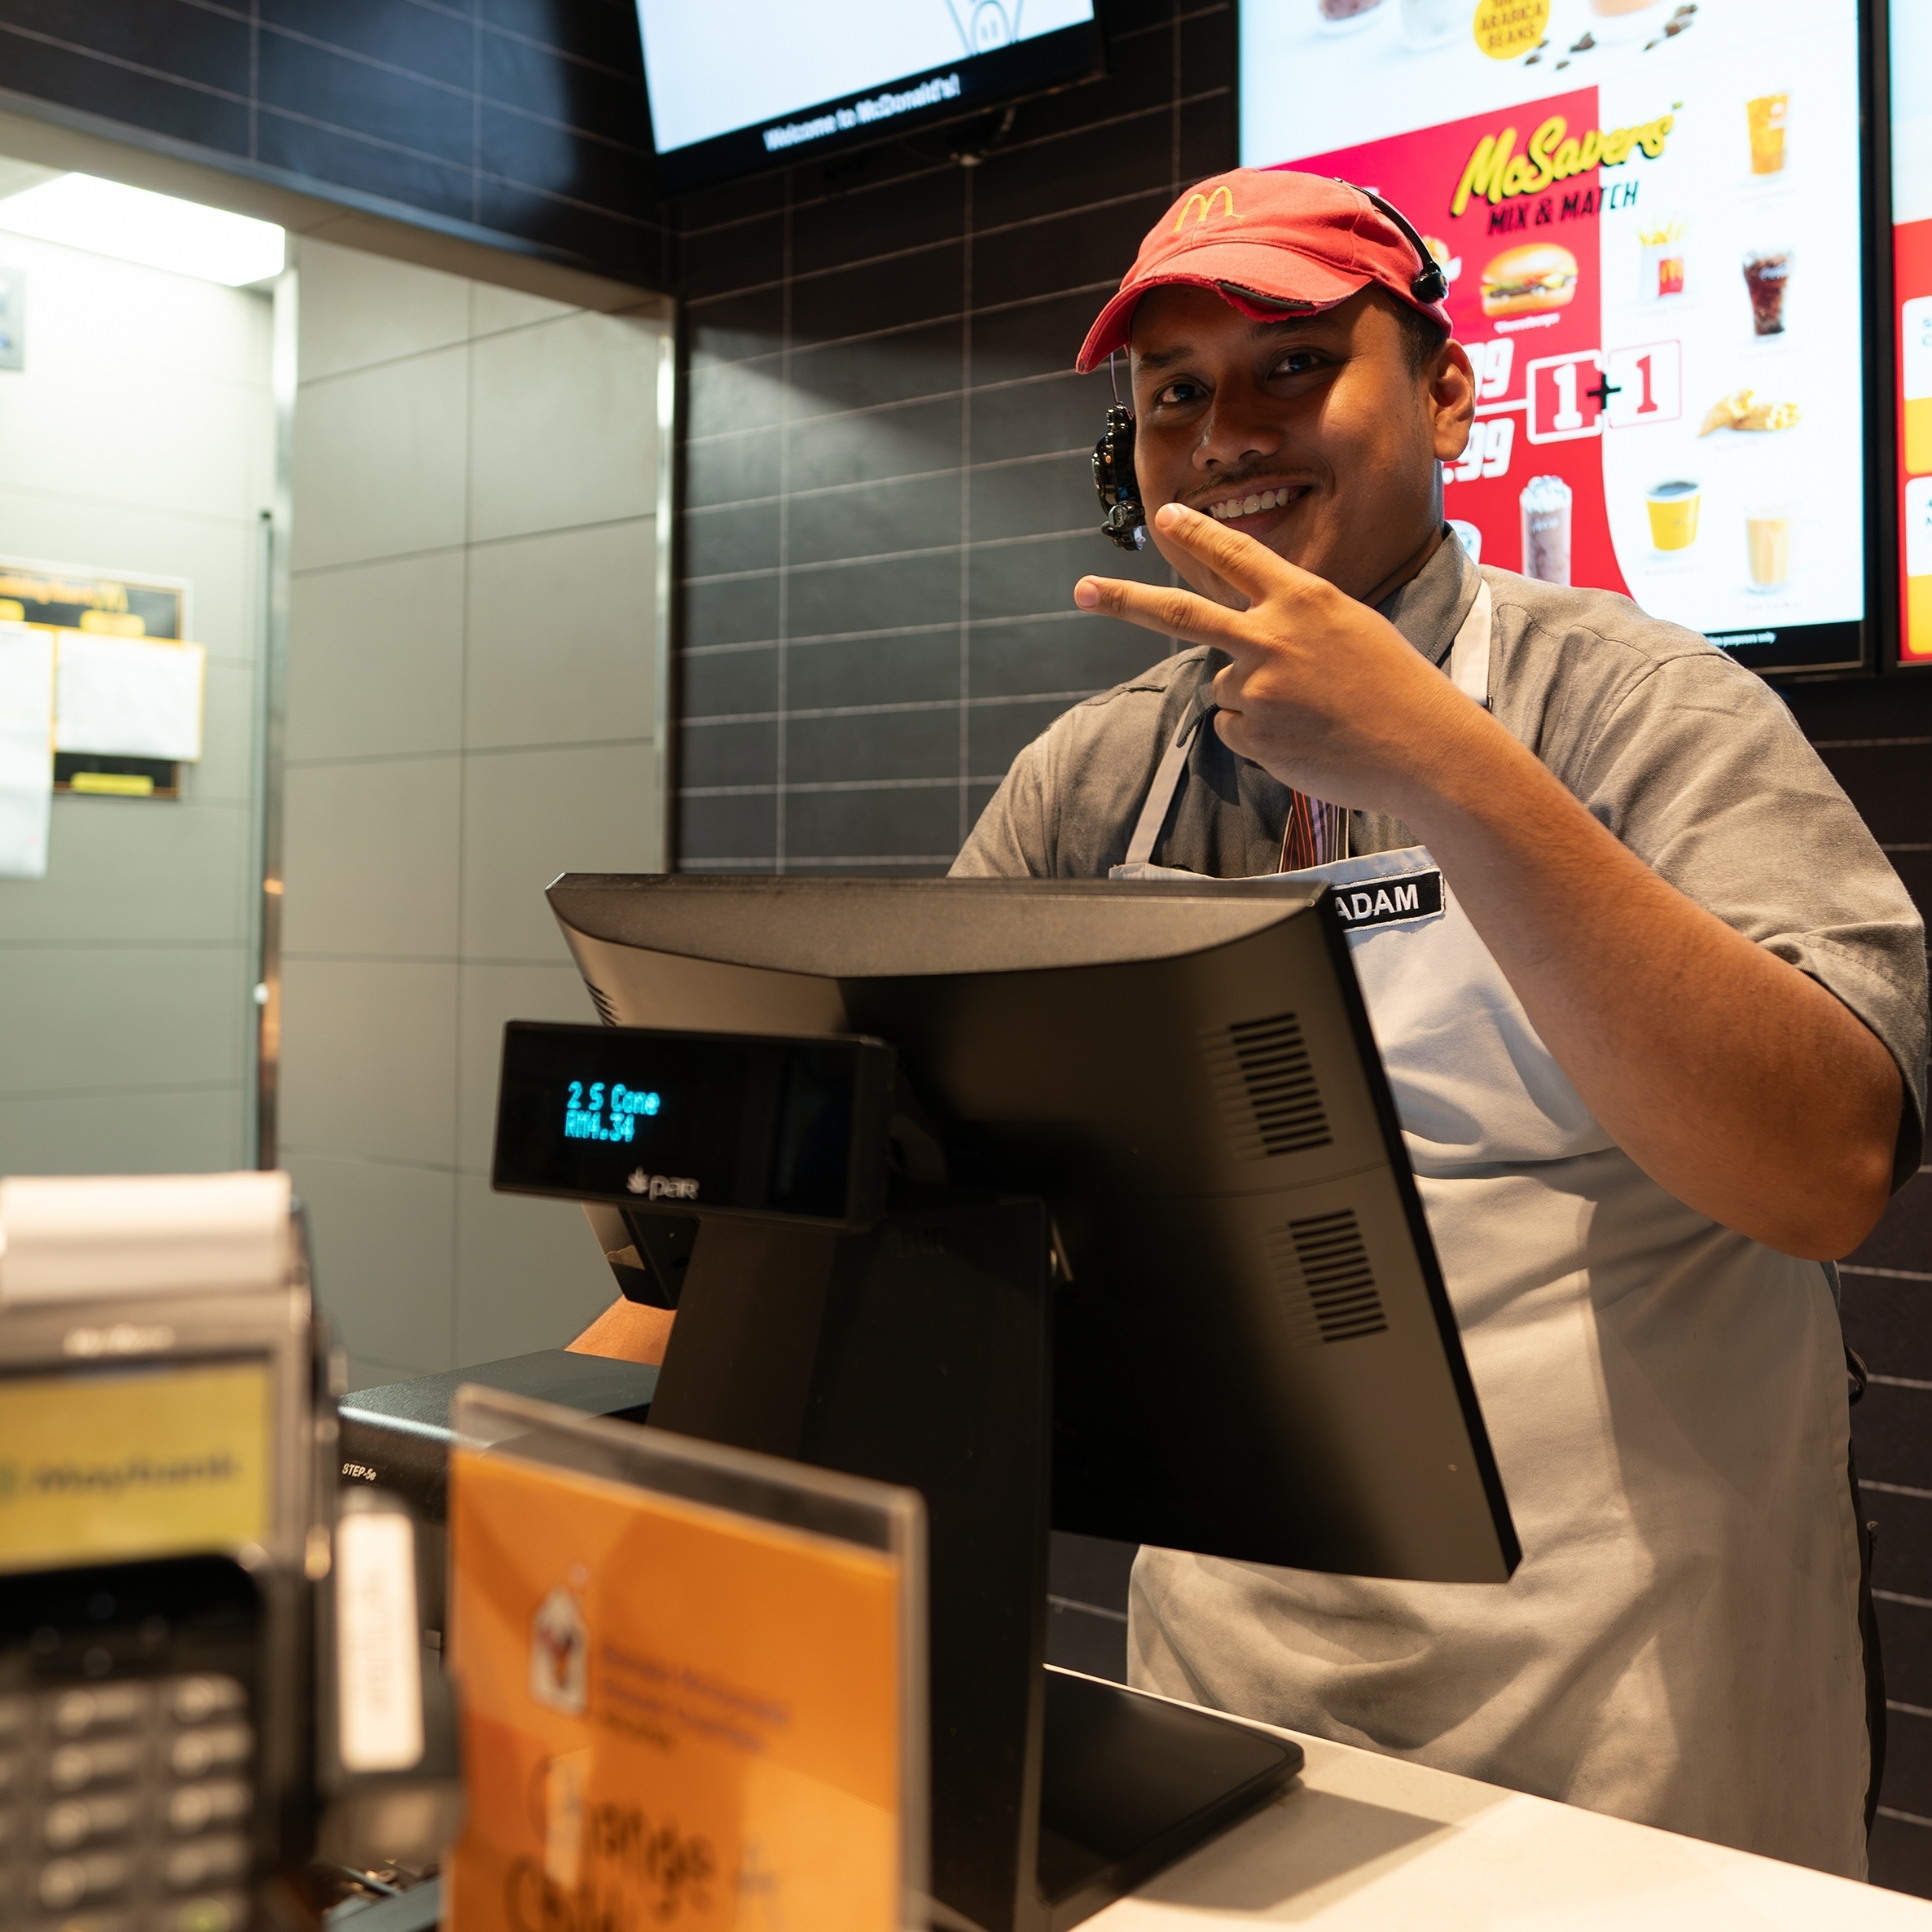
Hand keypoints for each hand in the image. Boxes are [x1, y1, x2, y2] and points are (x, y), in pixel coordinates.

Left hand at [1074, 502, 1488, 816]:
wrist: (1426, 750)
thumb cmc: (1398, 687)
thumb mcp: (1352, 626)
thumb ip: (1293, 620)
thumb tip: (1237, 643)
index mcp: (1304, 598)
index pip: (1236, 555)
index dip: (1196, 534)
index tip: (1164, 514)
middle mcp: (1273, 637)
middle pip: (1181, 615)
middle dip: (1124, 600)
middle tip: (1082, 590)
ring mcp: (1259, 688)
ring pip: (1226, 684)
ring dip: (1257, 696)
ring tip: (1313, 709)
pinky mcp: (1255, 735)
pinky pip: (1235, 727)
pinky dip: (1261, 733)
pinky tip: (1305, 736)